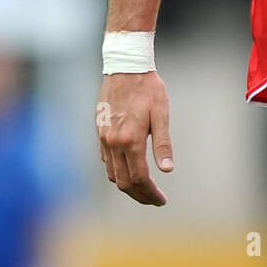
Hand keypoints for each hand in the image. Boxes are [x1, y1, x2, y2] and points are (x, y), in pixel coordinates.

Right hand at [96, 72, 172, 205]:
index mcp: (130, 140)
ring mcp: (104, 138)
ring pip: (112, 174)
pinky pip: (106, 161)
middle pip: (124, 182)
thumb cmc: (148, 88)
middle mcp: (113, 142)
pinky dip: (117, 171)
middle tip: (155, 200)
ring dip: (128, 186)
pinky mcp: (100, 131)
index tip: (162, 200)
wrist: (125, 67)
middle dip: (140, 195)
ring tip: (144, 189)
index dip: (151, 193)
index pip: (140, 178)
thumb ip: (163, 144)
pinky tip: (130, 169)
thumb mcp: (162, 113)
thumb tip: (167, 170)